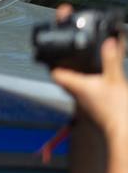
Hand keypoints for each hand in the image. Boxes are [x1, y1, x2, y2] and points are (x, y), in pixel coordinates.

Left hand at [50, 5, 127, 141]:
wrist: (125, 132)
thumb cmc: (117, 109)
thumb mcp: (115, 78)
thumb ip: (111, 59)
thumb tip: (109, 41)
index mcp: (77, 85)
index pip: (55, 74)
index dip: (52, 63)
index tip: (53, 53)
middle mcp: (78, 95)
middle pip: (65, 79)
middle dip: (67, 68)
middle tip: (71, 57)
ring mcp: (87, 103)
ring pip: (77, 87)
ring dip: (81, 77)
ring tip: (87, 67)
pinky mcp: (96, 108)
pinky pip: (89, 94)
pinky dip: (92, 86)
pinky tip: (102, 83)